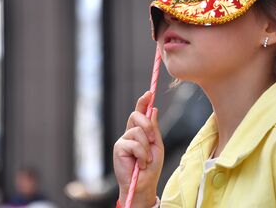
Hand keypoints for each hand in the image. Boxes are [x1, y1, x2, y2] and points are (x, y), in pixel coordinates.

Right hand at [114, 91, 163, 206]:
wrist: (144, 183)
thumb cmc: (151, 167)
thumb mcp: (157, 145)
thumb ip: (154, 128)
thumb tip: (153, 109)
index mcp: (140, 131)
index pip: (140, 112)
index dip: (143, 102)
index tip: (149, 93)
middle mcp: (130, 133)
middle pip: (137, 116)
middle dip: (147, 125)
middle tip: (153, 139)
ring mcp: (123, 140)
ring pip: (138, 131)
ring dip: (146, 147)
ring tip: (146, 159)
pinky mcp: (119, 148)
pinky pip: (134, 143)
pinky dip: (142, 154)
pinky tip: (140, 164)